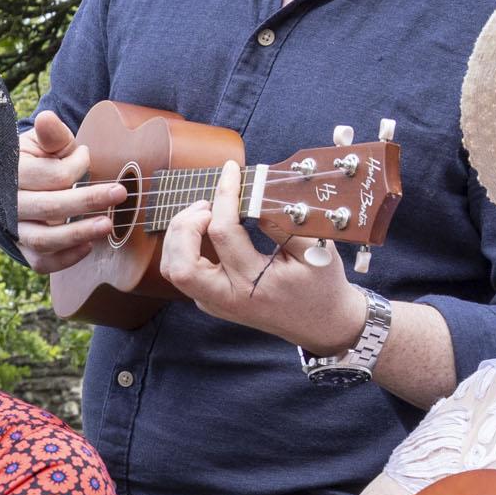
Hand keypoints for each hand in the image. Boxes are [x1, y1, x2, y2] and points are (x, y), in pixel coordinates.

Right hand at [16, 110, 121, 271]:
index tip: (87, 156)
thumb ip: (52, 135)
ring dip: (78, 234)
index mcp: (13, 173)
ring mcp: (15, 230)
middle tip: (120, 193)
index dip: (76, 166)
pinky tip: (89, 247)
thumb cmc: (39, 160)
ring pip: (44, 240)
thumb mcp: (46, 143)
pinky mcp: (24, 249)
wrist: (21, 185)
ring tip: (108, 226)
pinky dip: (65, 258)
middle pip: (50, 208)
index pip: (51, 176)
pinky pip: (41, 262)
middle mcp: (9, 205)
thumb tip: (47, 119)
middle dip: (89, 201)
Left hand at [157, 159, 368, 349]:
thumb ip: (284, 223)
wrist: (322, 323)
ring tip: (204, 214)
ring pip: (173, 270)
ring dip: (179, 236)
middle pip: (180, 265)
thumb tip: (255, 195)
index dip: (224, 195)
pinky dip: (185, 247)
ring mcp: (215, 303)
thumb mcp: (315, 251)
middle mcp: (228, 298)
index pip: (223, 233)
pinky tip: (205, 229)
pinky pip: (184, 272)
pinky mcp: (211, 301)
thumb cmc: (321, 285)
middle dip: (184, 226)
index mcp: (254, 285)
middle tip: (207, 205)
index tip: (231, 171)